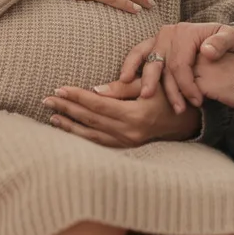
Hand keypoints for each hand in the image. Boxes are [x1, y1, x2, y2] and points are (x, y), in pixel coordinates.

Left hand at [43, 78, 199, 147]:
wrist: (186, 122)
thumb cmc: (168, 96)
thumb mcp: (149, 86)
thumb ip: (123, 88)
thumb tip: (94, 90)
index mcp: (135, 115)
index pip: (99, 104)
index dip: (78, 96)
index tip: (60, 88)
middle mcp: (129, 133)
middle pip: (91, 120)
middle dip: (68, 109)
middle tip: (47, 99)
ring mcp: (127, 143)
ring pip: (91, 135)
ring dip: (70, 125)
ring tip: (52, 116)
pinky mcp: (125, 148)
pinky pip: (98, 143)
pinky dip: (81, 136)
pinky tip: (69, 129)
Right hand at [117, 23, 233, 113]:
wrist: (219, 37)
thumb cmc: (225, 41)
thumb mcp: (231, 38)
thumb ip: (222, 43)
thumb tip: (206, 51)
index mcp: (186, 32)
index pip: (182, 64)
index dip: (187, 85)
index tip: (197, 102)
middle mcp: (169, 34)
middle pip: (164, 65)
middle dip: (167, 88)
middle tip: (174, 107)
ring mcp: (159, 39)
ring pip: (149, 61)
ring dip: (146, 80)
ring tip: (146, 96)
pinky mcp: (152, 45)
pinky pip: (138, 54)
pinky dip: (130, 65)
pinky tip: (124, 80)